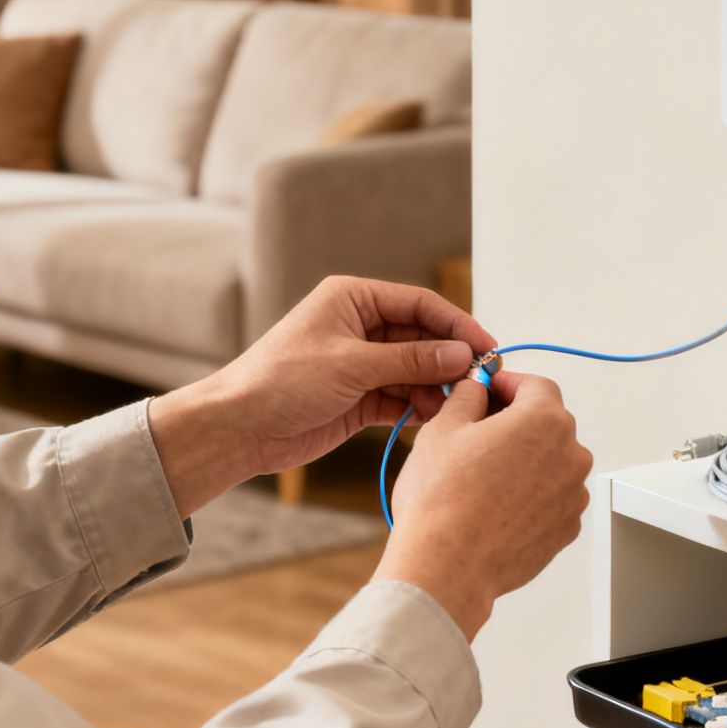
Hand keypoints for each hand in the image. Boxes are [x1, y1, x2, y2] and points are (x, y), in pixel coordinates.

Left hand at [148, 276, 493, 513]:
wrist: (239, 427)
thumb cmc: (282, 381)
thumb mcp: (351, 365)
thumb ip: (410, 360)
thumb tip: (461, 354)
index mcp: (353, 299)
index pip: (419, 304)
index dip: (457, 324)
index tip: (486, 347)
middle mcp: (360, 326)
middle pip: (422, 337)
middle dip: (449, 358)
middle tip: (479, 381)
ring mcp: (361, 363)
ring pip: (415, 370)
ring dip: (436, 387)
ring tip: (453, 406)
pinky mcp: (359, 397)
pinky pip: (401, 397)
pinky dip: (418, 407)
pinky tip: (434, 418)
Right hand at [373, 371, 592, 639]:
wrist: (447, 565)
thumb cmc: (442, 499)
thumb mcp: (443, 427)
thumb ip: (468, 396)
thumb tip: (476, 388)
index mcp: (545, 421)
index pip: (535, 385)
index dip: (507, 384)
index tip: (487, 390)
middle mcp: (571, 456)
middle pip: (546, 423)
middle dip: (515, 421)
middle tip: (476, 431)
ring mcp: (572, 496)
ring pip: (550, 462)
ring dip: (524, 460)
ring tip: (482, 475)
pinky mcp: (565, 529)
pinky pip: (550, 498)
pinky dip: (529, 494)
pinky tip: (494, 504)